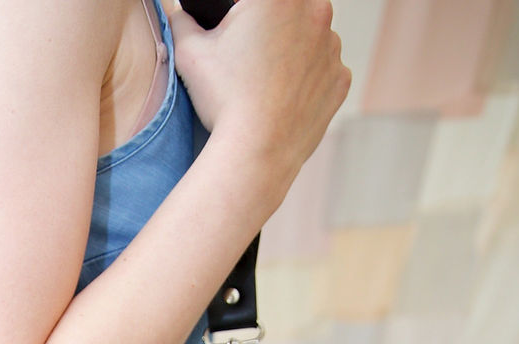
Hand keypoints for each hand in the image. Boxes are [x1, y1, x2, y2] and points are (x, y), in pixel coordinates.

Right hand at [169, 0, 351, 205]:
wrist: (256, 153)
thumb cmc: (223, 100)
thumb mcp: (190, 52)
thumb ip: (182, 21)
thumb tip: (178, 12)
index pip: (263, 1)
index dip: (247, 12)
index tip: (239, 29)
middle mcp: (315, 11)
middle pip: (291, 8)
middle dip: (272, 25)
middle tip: (249, 54)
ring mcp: (332, 47)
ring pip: (311, 38)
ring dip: (293, 50)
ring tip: (264, 82)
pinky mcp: (341, 79)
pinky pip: (323, 71)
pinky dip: (307, 80)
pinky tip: (282, 98)